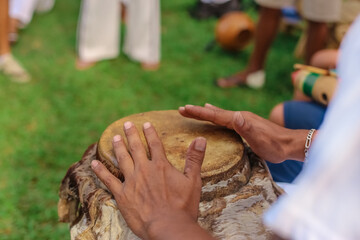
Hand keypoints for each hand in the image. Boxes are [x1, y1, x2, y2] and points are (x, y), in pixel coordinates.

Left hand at [91, 121, 210, 238]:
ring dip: (118, 147)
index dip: (150, 133)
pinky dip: (100, 171)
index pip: (155, 144)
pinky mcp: (122, 195)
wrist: (168, 227)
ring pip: (122, 159)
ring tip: (114, 137)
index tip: (145, 124)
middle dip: (131, 135)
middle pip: (136, 148)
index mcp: (161, 166)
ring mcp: (131, 182)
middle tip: (126, 124)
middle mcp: (144, 170)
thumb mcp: (193, 181)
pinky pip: (108, 180)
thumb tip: (200, 140)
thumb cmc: (183, 207)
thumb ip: (195, 159)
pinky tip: (93, 163)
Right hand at [179, 104, 307, 162]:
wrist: (291, 144)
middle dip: (197, 111)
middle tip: (182, 108)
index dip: (199, 112)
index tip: (184, 109)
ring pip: (219, 114)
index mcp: (240, 120)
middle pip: (214, 113)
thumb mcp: (260, 139)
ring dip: (205, 112)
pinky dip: (216, 115)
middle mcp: (240, 117)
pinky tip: (214, 112)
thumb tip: (235, 115)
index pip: (215, 115)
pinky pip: (225, 118)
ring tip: (194, 109)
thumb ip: (247, 128)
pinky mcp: (245, 124)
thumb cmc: (275, 145)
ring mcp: (243, 120)